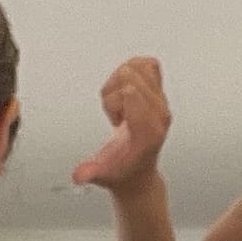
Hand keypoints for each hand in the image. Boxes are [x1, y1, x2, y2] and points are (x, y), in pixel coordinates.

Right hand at [73, 55, 171, 196]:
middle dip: (113, 92)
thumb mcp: (104, 175)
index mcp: (149, 131)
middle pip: (130, 77)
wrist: (139, 173)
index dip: (113, 102)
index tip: (115, 121)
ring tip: (120, 103)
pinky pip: (149, 65)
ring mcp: (162, 101)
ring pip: (139, 68)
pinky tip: (125, 91)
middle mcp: (159, 113)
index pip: (131, 93)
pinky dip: (132, 71)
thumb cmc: (125, 170)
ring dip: (121, 81)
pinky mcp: (160, 93)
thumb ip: (90, 173)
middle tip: (116, 113)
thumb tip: (79, 175)